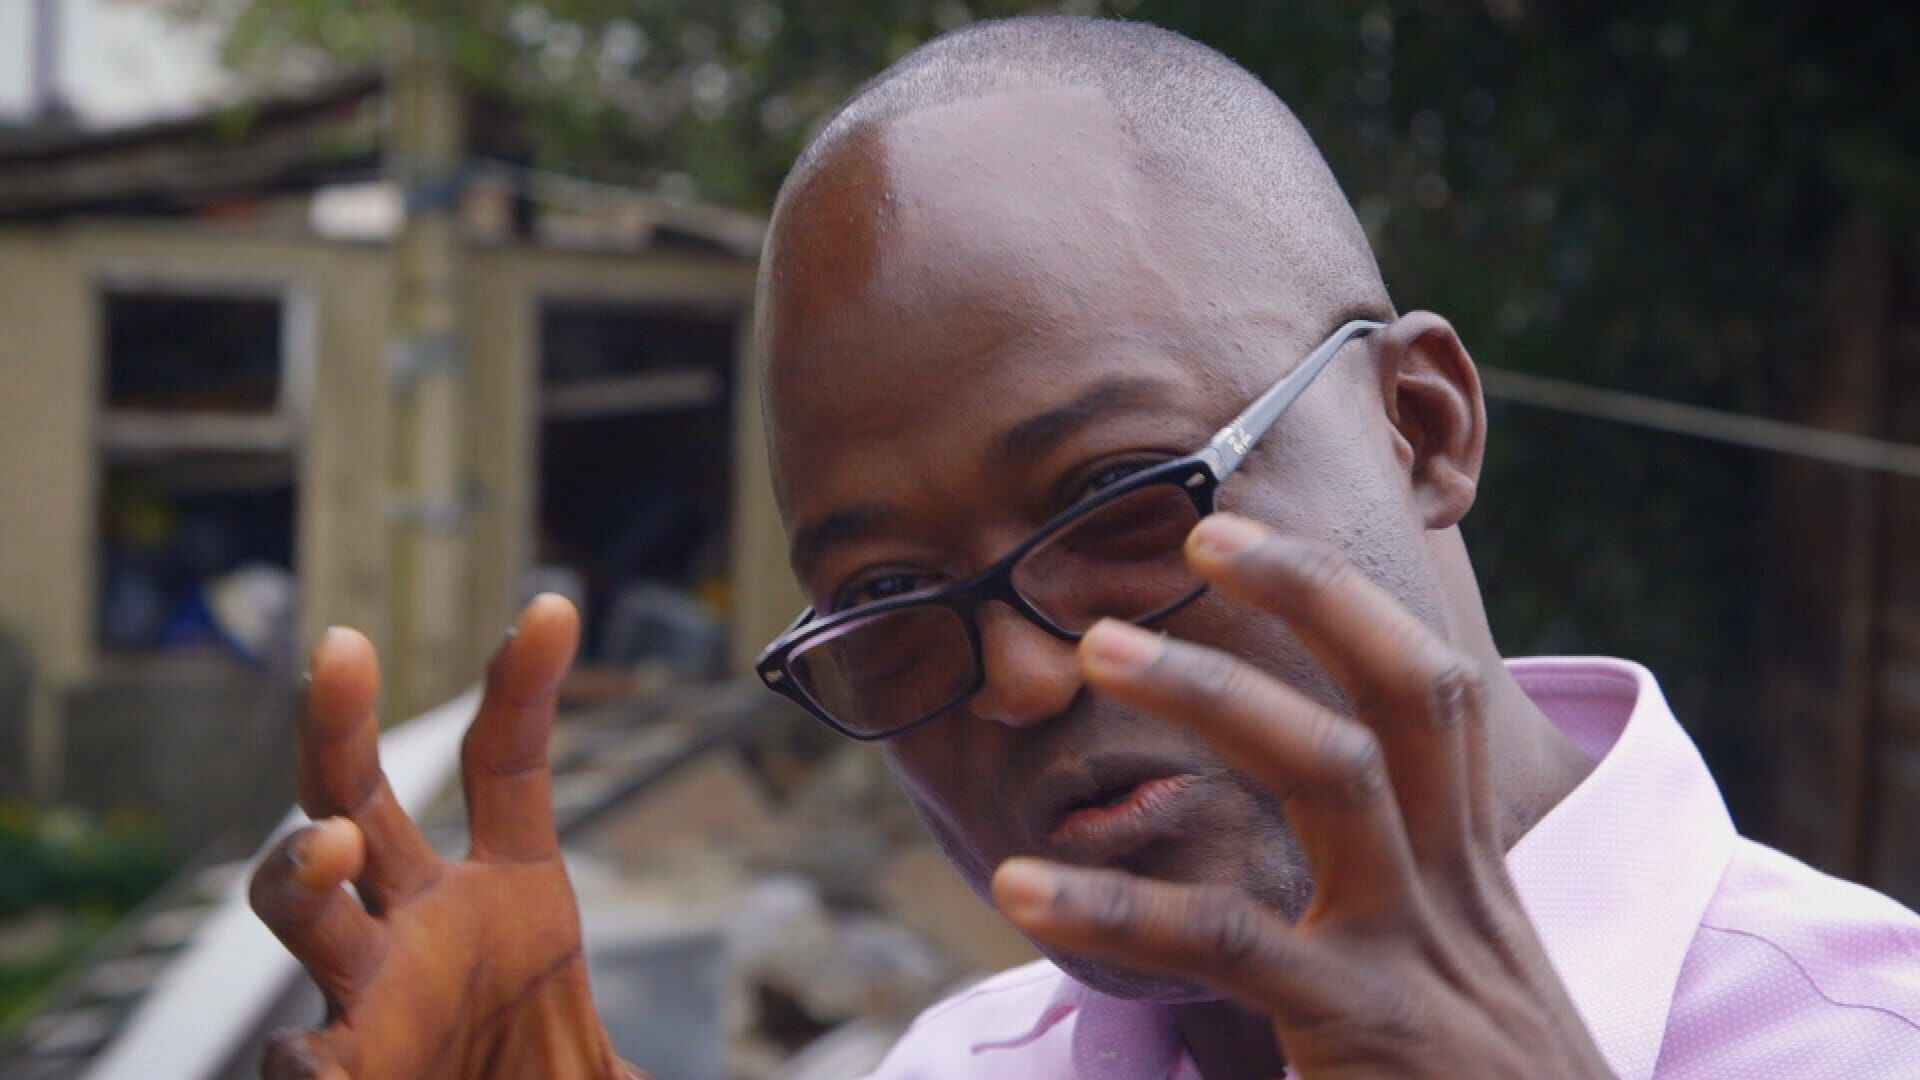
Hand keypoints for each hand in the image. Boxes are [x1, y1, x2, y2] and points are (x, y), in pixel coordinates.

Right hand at [248, 596, 643, 1078]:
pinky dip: (305, 1062)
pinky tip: (323, 1066)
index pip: (507, 761)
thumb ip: (685, 1047)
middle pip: (359, 795)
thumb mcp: (624, 1062)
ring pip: (305, 904)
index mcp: (505, 896)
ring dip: (300, 871)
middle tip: (342, 648)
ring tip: (331, 850)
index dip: (525, 685)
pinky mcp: (338, 1076)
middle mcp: (416, 926)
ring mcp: (366, 995)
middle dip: (342, 722)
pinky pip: (301, 1060)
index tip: (557, 606)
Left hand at [990, 514, 1610, 1077]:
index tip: (1263, 543)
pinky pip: (1227, 939)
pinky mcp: (1364, 1028)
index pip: (1431, 702)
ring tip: (1097, 647)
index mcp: (1472, 876)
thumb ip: (1402, 916)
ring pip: (1329, 773)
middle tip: (1199, 531)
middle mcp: (1456, 892)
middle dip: (1315, 595)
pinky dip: (1117, 903)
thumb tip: (1324, 853)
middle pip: (1410, 693)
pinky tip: (1024, 883)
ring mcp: (1415, 955)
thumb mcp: (1466, 995)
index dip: (1355, 608)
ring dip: (1213, 693)